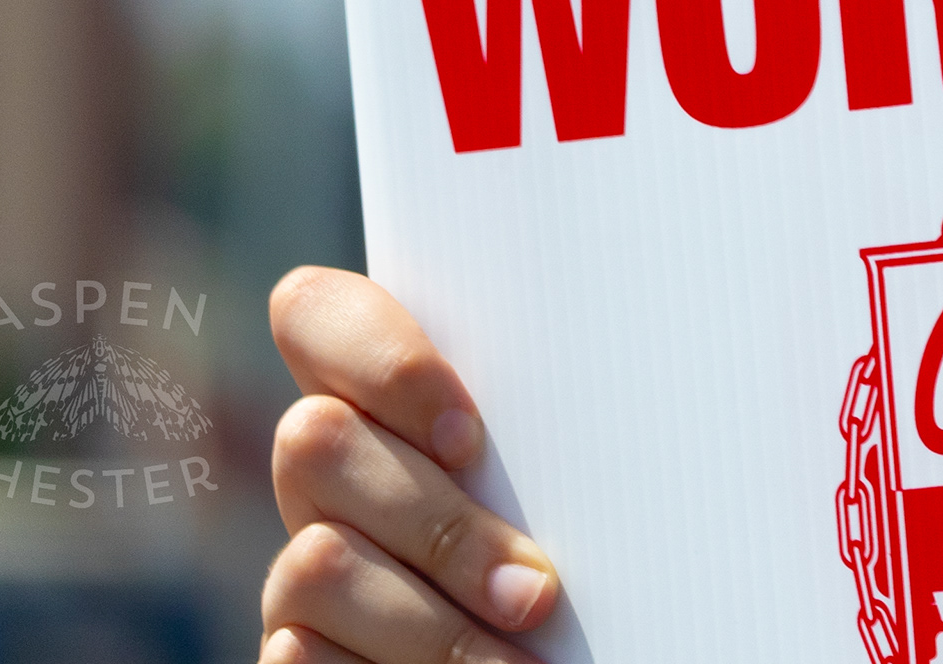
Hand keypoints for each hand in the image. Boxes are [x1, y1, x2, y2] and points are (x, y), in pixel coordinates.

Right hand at [263, 267, 559, 663]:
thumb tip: (653, 380)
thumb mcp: (573, 479)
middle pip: (313, 439)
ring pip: (316, 559)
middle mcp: (327, 476)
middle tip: (535, 591)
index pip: (316, 313)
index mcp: (391, 408)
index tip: (469, 435)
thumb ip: (554, 430)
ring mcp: (297, 566)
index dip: (378, 357)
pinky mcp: (289, 652)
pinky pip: (297, 654)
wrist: (550, 652)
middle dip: (441, 526)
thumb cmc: (591, 565)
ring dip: (434, 626)